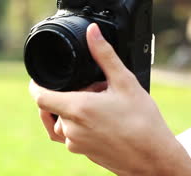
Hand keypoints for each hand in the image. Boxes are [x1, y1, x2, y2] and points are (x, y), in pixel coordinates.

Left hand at [29, 23, 190, 175]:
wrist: (154, 158)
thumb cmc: (143, 122)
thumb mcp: (125, 82)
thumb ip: (104, 55)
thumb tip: (92, 32)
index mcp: (77, 109)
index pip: (39, 96)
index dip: (36, 85)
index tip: (40, 77)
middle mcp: (72, 129)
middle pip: (55, 105)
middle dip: (70, 93)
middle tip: (96, 89)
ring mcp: (76, 144)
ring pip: (63, 120)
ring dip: (74, 109)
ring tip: (102, 105)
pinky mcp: (83, 153)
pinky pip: (70, 135)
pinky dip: (78, 124)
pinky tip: (100, 119)